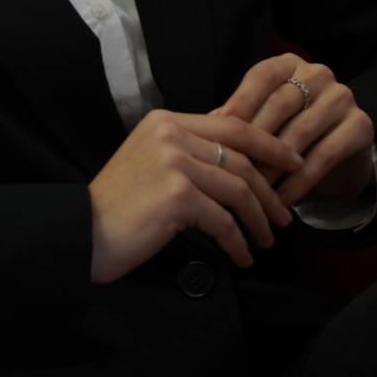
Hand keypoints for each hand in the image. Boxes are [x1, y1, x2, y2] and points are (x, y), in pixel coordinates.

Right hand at [88, 108, 301, 282]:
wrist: (84, 229)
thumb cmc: (118, 201)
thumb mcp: (150, 158)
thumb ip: (186, 148)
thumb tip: (233, 152)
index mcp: (165, 121)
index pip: (232, 124)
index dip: (268, 143)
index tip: (292, 162)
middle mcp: (171, 133)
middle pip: (240, 156)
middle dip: (270, 188)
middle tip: (285, 215)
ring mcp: (174, 162)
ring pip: (238, 188)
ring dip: (259, 219)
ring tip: (266, 240)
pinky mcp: (177, 194)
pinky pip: (224, 220)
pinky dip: (238, 242)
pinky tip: (241, 256)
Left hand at [214, 54, 373, 206]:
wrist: (338, 154)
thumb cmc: (287, 130)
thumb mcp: (263, 118)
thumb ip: (237, 118)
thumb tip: (201, 128)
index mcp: (289, 63)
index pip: (261, 77)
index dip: (239, 103)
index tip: (217, 131)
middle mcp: (318, 73)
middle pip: (280, 104)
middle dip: (254, 139)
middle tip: (233, 167)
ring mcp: (343, 97)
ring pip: (300, 131)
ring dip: (274, 164)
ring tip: (254, 190)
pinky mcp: (361, 126)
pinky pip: (324, 155)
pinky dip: (299, 182)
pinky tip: (282, 200)